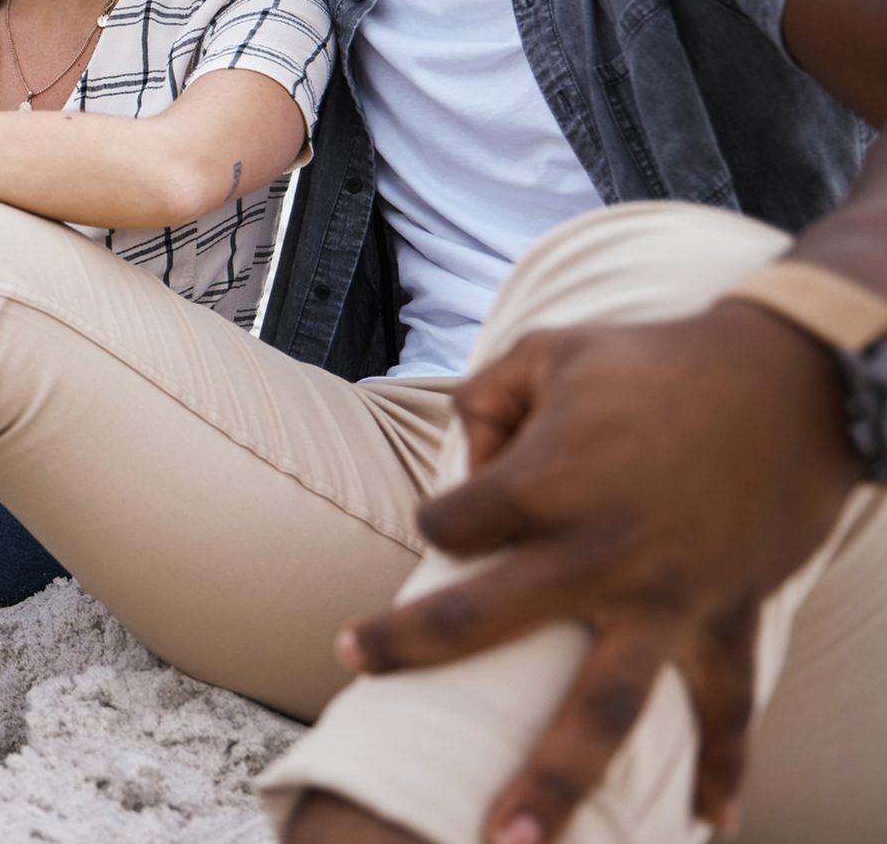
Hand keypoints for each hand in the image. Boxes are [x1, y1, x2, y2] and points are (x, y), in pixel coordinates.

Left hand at [340, 303, 858, 843]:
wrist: (792, 379)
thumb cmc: (659, 360)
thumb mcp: (553, 351)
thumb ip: (486, 398)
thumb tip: (464, 455)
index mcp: (547, 483)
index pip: (449, 526)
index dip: (440, 517)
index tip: (454, 516)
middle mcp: (598, 553)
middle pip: (479, 622)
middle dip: (411, 652)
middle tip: (354, 672)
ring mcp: (666, 598)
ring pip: (599, 707)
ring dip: (554, 777)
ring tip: (508, 840)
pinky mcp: (729, 617)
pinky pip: (727, 708)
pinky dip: (724, 768)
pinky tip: (706, 825)